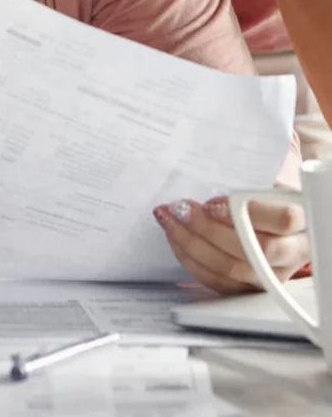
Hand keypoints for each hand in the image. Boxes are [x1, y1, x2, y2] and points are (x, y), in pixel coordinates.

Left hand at [152, 194, 308, 293]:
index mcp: (302, 222)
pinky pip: (217, 282)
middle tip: (180, 209)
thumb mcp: (270, 182)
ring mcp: (270, 276)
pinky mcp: (250, 288)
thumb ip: (251, 185)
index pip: (280, 220)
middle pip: (250, 249)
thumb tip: (212, 184)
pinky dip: (191, 260)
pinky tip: (175, 238)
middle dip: (207, 229)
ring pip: (230, 269)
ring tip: (169, 220)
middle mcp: (291, 253)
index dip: (243, 213)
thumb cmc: (271, 197)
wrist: (282, 219)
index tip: (211, 203)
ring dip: (191, 244)